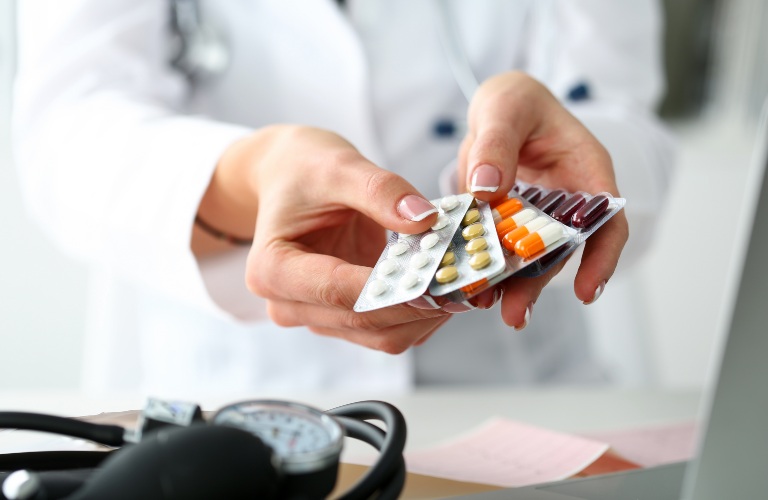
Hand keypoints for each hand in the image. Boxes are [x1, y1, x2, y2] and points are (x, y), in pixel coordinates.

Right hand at [197, 125, 452, 352]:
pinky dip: (422, 314)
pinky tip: (449, 287)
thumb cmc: (304, 169)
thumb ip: (380, 191)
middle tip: (471, 281)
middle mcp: (289, 304)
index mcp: (272, 269)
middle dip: (419, 305)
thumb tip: (424, 219)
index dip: (390, 290)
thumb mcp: (338, 166)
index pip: (336, 289)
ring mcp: (318, 316)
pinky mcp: (345, 317)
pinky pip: (390, 328)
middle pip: (363, 322)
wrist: (290, 177)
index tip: (440, 278)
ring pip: (381, 335)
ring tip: (468, 284)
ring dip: (426, 315)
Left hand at [458, 71, 628, 327]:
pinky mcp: (510, 224)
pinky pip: (502, 250)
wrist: (497, 109)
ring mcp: (538, 216)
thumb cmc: (514, 100)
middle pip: (562, 250)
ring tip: (489, 307)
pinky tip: (472, 287)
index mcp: (585, 170)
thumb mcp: (505, 107)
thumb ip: (496, 143)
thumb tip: (487, 187)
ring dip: (512, 285)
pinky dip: (489, 268)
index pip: (607, 219)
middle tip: (514, 313)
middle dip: (540, 284)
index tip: (586, 291)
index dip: (602, 258)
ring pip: (531, 258)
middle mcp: (566, 200)